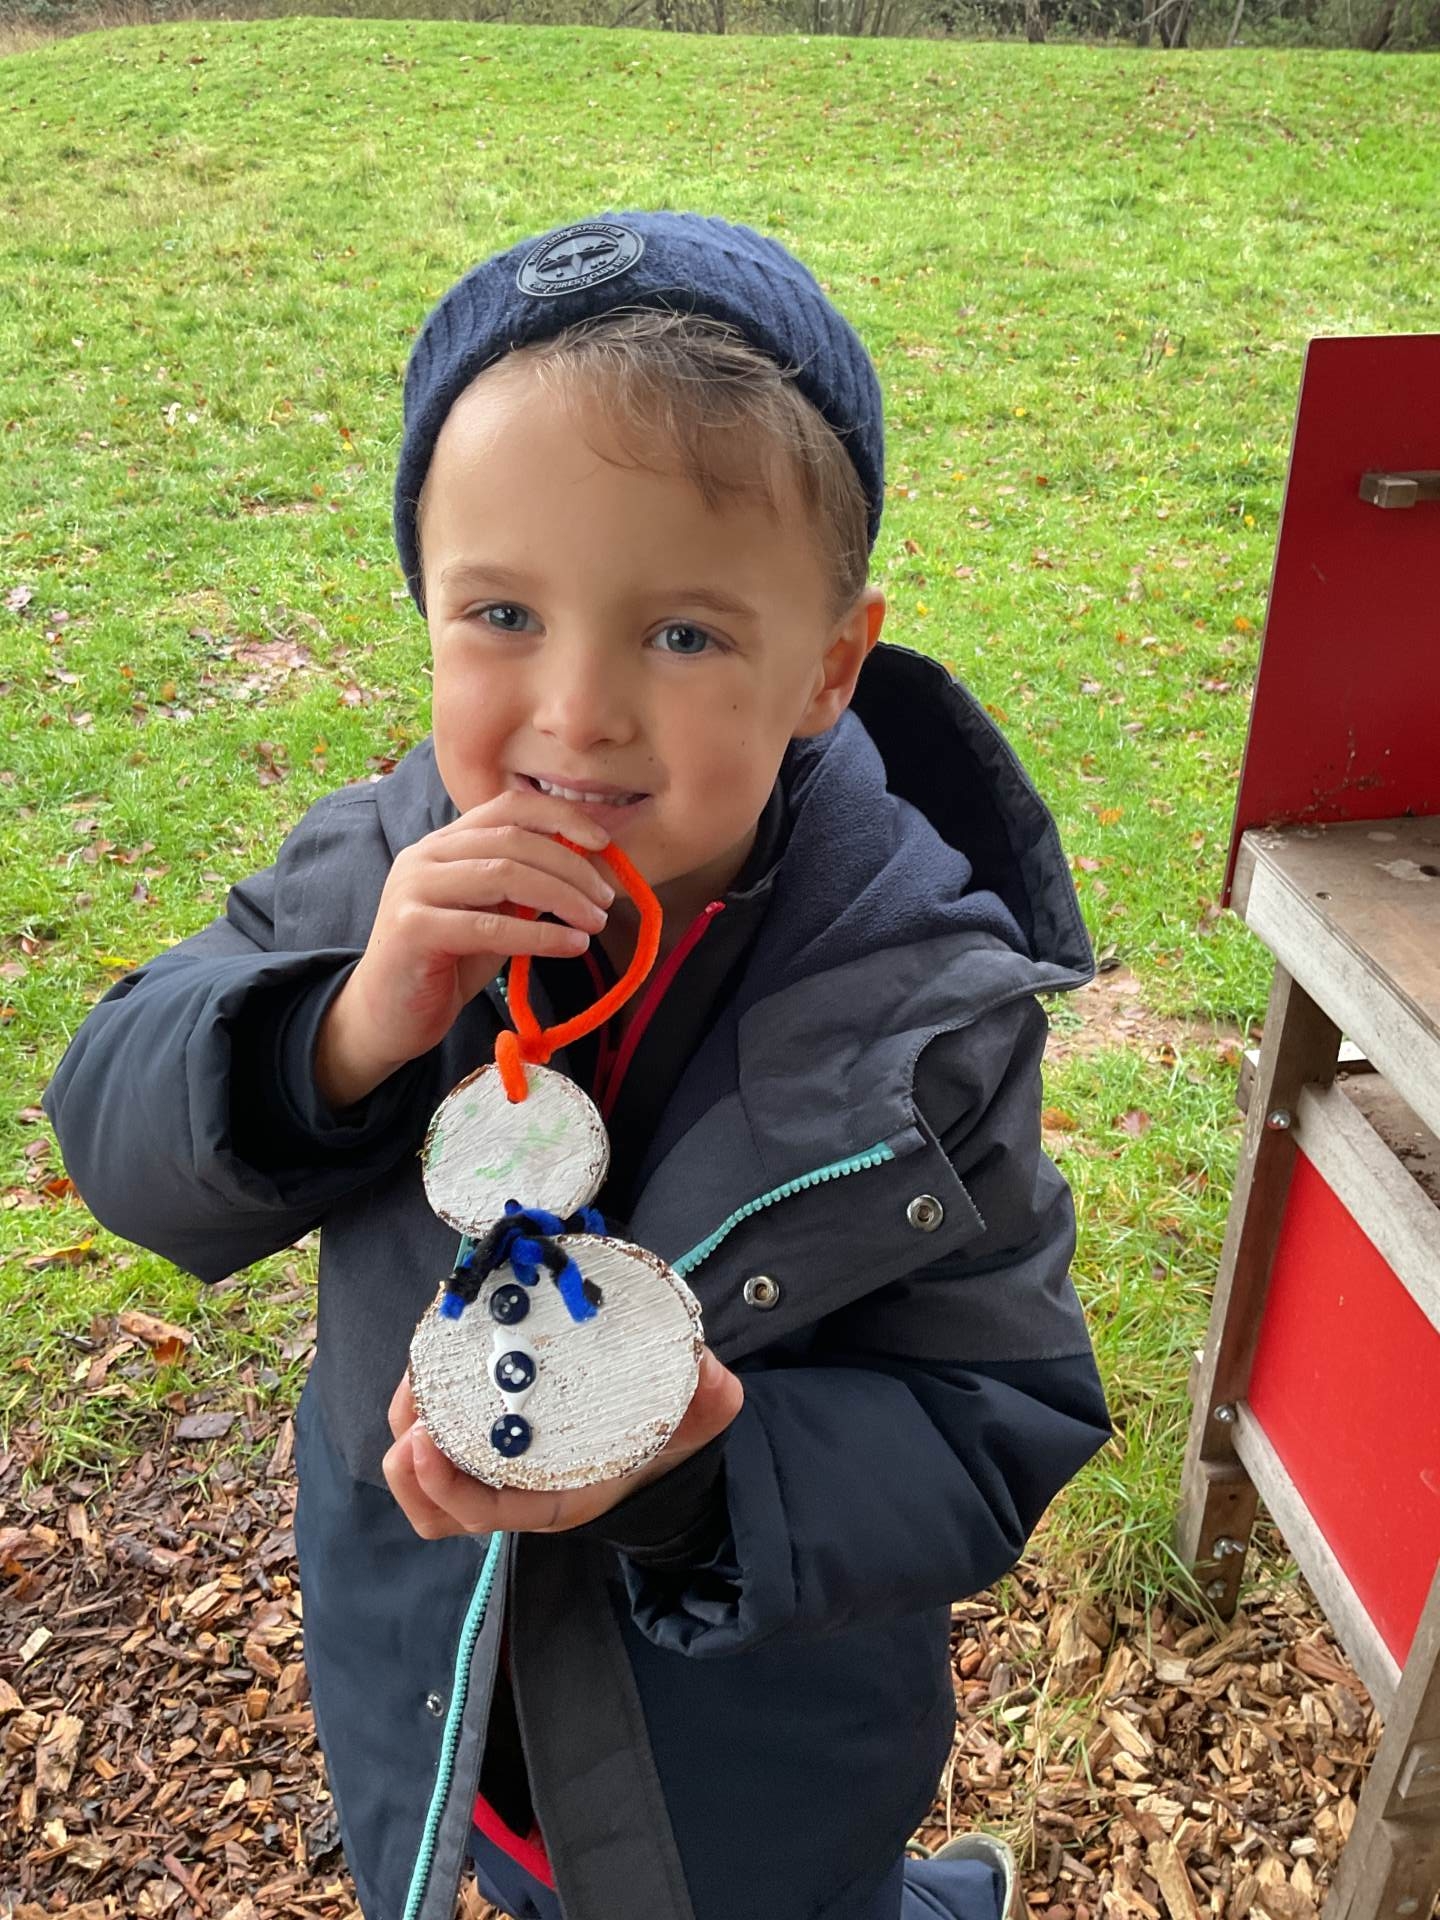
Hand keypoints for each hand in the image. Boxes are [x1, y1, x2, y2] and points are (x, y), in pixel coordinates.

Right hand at [315, 789, 617, 1107]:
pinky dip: (539, 935)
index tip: (603, 843)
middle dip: (571, 867)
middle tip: (607, 898)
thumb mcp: (490, 916)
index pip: (508, 808)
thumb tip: (585, 870)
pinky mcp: (412, 929)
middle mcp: (425, 855)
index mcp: (445, 843)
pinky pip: (489, 926)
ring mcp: (414, 889)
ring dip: (562, 896)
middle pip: (513, 840)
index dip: (560, 817)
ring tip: (595, 922)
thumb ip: (522, 888)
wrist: (386, 1016)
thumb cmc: (445, 964)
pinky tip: (572, 945)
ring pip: (503, 875)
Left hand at [383, 1350, 744, 1538]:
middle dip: (410, 1463)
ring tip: (412, 1377)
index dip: (447, 1486)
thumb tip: (702, 1367)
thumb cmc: (667, 1425)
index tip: (426, 1438)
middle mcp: (519, 1493)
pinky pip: (436, 1439)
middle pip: (438, 1505)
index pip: (488, 1511)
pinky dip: (421, 1409)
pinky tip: (430, 1361)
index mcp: (558, 1500)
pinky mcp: (487, 1435)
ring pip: (425, 1478)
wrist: (666, 1427)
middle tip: (413, 1397)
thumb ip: (707, 1394)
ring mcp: (497, 1469)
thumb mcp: (699, 1411)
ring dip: (406, 1432)